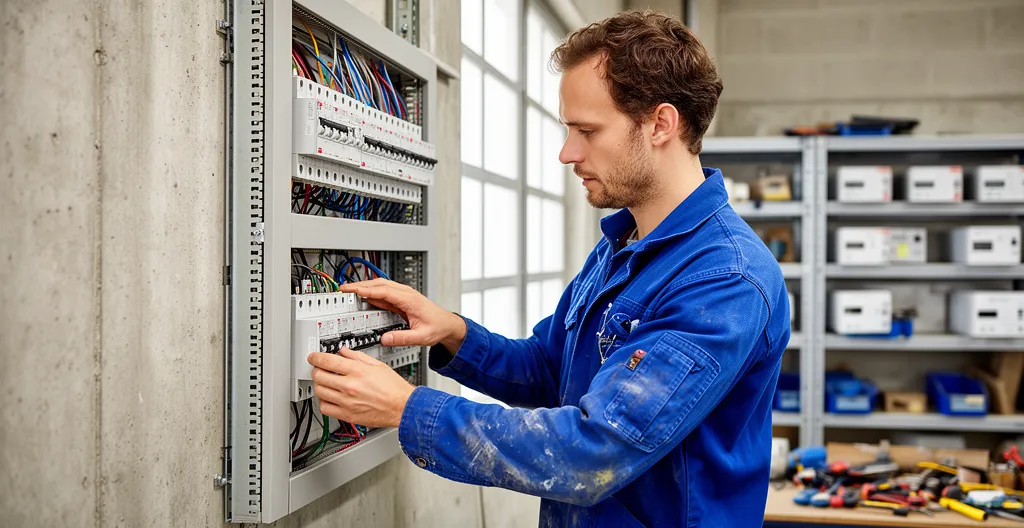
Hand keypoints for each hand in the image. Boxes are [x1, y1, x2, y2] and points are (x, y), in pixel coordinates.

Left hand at [308, 348, 415, 427]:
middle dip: (316, 370)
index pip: (326, 360)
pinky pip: (325, 408)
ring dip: (319, 385)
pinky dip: (324, 402)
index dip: (315, 357)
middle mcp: (350, 386)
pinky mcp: (347, 415)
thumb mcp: (377, 365)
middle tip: (319, 369)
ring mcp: (347, 401)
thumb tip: (343, 351)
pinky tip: (330, 398)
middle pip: (319, 376)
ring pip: (319, 391)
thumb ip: (357, 356)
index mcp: (357, 371)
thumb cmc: (394, 388)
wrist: (403, 407)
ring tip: (326, 383)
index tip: (313, 357)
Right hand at [339, 278, 466, 352]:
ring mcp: (404, 294)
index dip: (368, 290)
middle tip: (344, 289)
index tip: (354, 290)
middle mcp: (406, 294)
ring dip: (365, 285)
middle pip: (380, 284)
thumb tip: (385, 339)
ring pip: (381, 285)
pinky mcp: (402, 298)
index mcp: (410, 300)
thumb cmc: (438, 327)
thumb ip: (403, 338)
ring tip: (349, 289)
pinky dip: (372, 290)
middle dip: (360, 285)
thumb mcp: (421, 337)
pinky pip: (384, 291)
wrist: (448, 324)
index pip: (385, 291)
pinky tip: (364, 294)